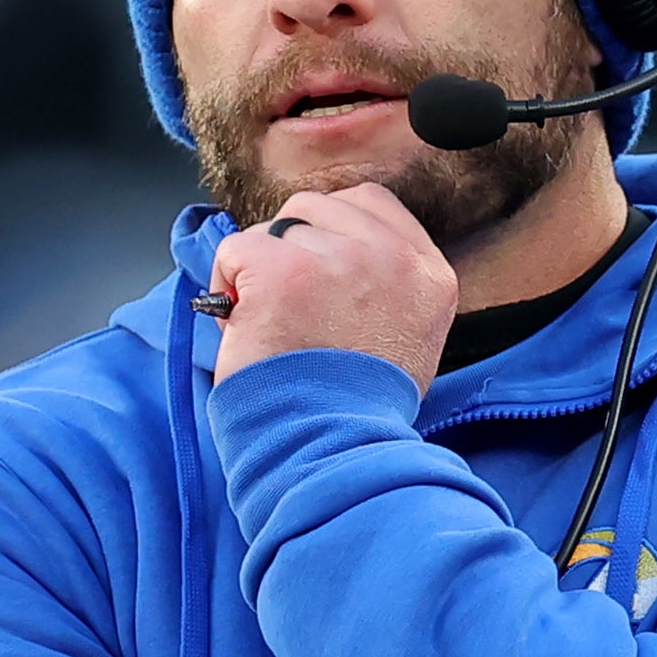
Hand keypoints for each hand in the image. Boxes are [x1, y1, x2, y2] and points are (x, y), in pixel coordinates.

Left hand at [203, 183, 453, 391]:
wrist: (333, 451)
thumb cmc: (358, 411)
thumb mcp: (410, 339)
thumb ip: (388, 286)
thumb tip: (338, 254)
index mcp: (429, 274)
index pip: (373, 205)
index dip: (332, 229)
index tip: (316, 267)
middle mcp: (391, 256)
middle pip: (318, 207)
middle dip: (292, 246)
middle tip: (289, 305)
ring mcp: (338, 258)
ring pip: (275, 229)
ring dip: (260, 269)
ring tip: (271, 324)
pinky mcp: (283, 269)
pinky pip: (236, 250)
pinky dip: (226, 287)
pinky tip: (244, 325)